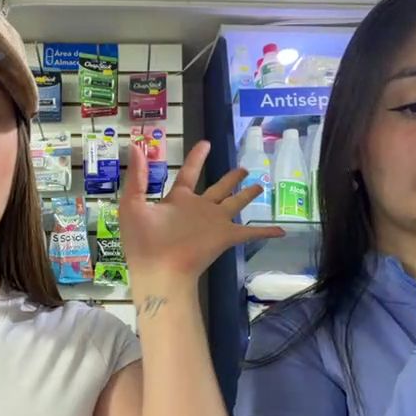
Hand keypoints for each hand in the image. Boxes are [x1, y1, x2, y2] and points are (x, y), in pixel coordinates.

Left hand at [118, 140, 283, 282]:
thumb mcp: (133, 204)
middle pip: (218, 188)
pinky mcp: (225, 237)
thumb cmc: (143, 241)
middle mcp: (198, 209)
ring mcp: (214, 223)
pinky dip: (266, 232)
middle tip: (244, 168)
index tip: (206, 143)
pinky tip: (282, 230)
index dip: (197, 158)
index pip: (189, 173)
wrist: (158, 271)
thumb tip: (136, 145)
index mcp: (178, 200)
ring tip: (261, 186)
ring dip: (248, 195)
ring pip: (236, 203)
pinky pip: (250, 233)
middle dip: (231, 178)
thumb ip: (137, 176)